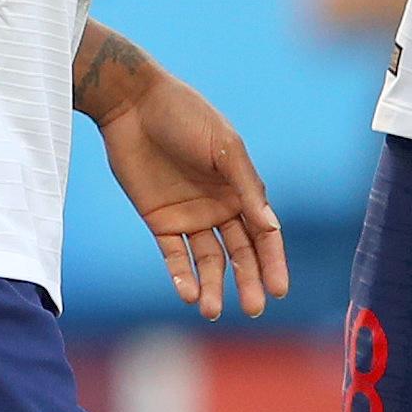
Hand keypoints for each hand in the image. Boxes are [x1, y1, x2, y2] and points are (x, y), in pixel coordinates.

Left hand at [88, 51, 288, 322]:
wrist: (133, 102)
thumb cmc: (185, 116)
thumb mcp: (224, 148)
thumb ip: (247, 188)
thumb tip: (272, 227)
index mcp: (241, 189)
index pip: (264, 234)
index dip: (273, 262)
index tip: (279, 290)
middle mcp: (220, 207)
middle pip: (239, 254)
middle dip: (248, 281)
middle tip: (254, 309)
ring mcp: (189, 215)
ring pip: (208, 260)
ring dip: (212, 286)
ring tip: (211, 310)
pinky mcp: (159, 220)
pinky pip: (174, 255)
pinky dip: (181, 275)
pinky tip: (188, 293)